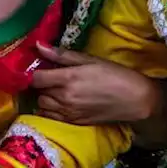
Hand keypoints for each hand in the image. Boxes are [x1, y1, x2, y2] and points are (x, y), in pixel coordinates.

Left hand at [31, 44, 163, 124]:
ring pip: (42, 104)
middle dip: (40, 83)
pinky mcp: (73, 122)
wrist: (134, 99)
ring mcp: (68, 113)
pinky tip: (59, 101)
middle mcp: (64, 98)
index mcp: (68, 79)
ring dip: (44, 96)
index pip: (36, 78)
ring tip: (55, 88)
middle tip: (49, 75)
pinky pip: (50, 116)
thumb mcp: (90, 59)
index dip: (32, 71)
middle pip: (38, 91)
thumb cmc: (114, 74)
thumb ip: (62, 55)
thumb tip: (38, 45)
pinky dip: (49, 109)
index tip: (36, 66)